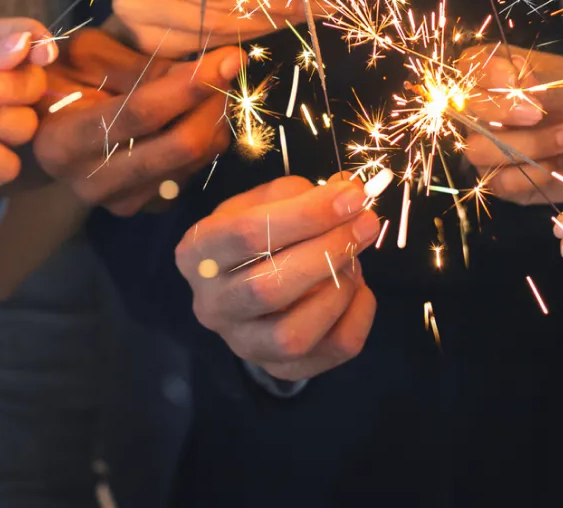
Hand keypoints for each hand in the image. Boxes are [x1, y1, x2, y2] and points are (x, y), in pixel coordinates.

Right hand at [33, 28, 241, 214]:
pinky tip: (195, 110)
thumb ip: (138, 63)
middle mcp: (94, 183)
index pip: (141, 114)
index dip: (190, 85)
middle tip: (229, 64)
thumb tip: (200, 68)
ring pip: (197, 158)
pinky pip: (196, 169)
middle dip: (215, 100)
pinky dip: (207, 135)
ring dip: (215, 115)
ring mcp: (123, 201)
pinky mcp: (147, 207)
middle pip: (181, 145)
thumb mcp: (87, 56)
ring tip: (208, 82)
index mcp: (66, 141)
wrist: (46, 131)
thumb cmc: (63, 80)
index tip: (229, 56)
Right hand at [175, 175, 379, 382]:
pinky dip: (357, 317)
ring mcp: (243, 344)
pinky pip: (330, 352)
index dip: (305, 214)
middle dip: (327, 252)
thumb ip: (300, 194)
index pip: (248, 234)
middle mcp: (211, 305)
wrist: (243, 281)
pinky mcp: (279, 368)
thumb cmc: (255, 233)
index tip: (351, 197)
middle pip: (269, 287)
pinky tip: (358, 288)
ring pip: (294, 335)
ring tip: (354, 259)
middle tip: (365, 224)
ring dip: (338, 290)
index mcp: (197, 253)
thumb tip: (349, 192)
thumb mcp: (263, 200)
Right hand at [459, 46, 562, 204]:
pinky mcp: (506, 181)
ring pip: (479, 151)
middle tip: (539, 114)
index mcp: (496, 73)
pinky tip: (558, 164)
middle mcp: (485, 110)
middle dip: (504, 115)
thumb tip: (519, 87)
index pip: (470, 67)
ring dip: (527, 146)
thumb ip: (543, 84)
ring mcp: (492, 147)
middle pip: (468, 113)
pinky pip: (501, 183)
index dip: (487, 76)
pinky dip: (533, 175)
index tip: (516, 81)